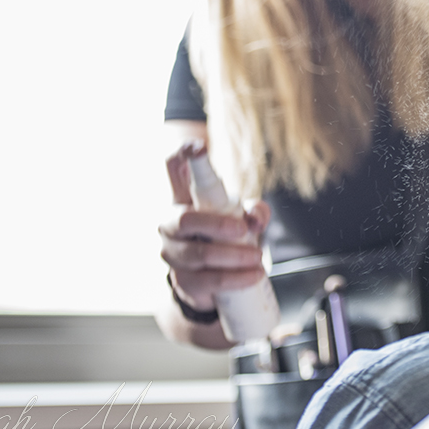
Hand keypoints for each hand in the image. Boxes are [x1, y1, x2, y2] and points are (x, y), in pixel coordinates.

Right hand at [159, 143, 271, 313]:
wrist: (212, 280)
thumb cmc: (225, 237)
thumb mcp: (243, 219)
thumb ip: (255, 212)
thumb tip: (255, 220)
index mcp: (184, 198)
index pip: (174, 168)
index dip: (184, 155)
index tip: (199, 148)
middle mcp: (171, 223)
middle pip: (185, 219)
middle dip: (216, 225)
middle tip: (243, 230)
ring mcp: (172, 253)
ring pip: (197, 255)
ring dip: (232, 257)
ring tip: (257, 258)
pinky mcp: (181, 281)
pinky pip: (206, 281)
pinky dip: (234, 279)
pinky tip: (252, 276)